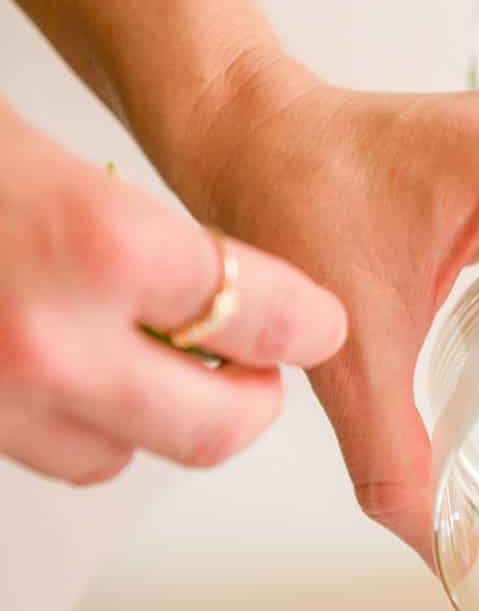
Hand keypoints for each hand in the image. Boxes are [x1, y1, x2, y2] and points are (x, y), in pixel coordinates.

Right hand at [0, 101, 345, 484]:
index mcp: (97, 244)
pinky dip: (88, 425)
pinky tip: (82, 371)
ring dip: (164, 415)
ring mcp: (1, 399)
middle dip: (254, 398)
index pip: (260, 312)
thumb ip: (144, 235)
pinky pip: (59, 456)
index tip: (316, 320)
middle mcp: (49, 340)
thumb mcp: (42, 154)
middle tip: (262, 366)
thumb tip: (238, 292)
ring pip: (135, 454)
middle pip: (219, 427)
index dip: (303, 319)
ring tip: (165, 360)